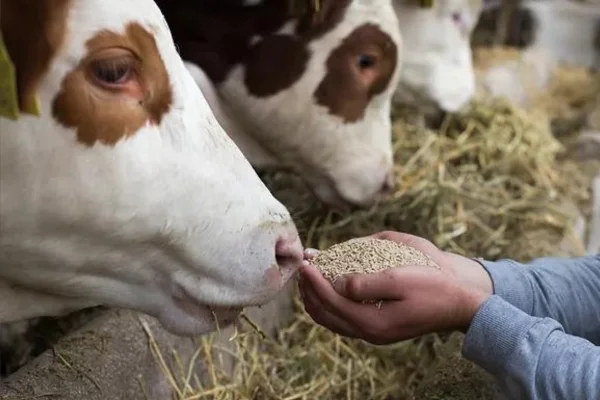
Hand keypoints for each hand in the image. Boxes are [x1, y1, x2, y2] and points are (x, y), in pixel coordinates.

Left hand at [298, 231, 492, 344]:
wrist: (458, 304)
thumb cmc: (432, 287)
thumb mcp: (400, 278)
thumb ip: (366, 283)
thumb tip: (337, 284)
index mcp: (372, 322)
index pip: (330, 301)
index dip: (314, 280)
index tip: (306, 261)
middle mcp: (368, 332)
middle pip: (324, 314)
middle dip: (309, 290)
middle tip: (303, 266)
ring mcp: (373, 333)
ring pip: (331, 320)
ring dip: (316, 298)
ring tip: (310, 276)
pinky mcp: (378, 328)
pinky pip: (343, 320)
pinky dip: (329, 304)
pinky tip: (330, 287)